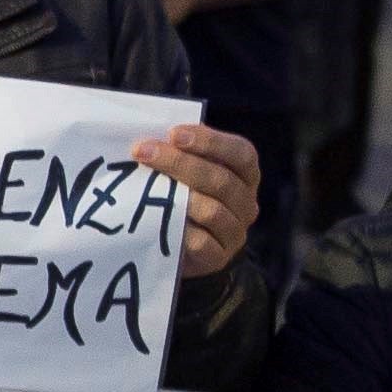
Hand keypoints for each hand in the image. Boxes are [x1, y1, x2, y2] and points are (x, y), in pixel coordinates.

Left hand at [134, 124, 260, 277]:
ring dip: (178, 196)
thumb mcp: (187, 171)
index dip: (210, 141)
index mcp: (245, 174)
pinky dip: (180, 230)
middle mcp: (247, 202)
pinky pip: (202, 243)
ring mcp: (235, 232)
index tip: (174, 134)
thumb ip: (181, 152)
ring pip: (213, 211)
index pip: (241, 153)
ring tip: (148, 186)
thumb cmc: (183, 197)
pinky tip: (159, 220)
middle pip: (221, 180)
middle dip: (180, 163)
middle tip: (144, 152)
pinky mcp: (218, 257)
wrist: (180, 247)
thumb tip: (152, 136)